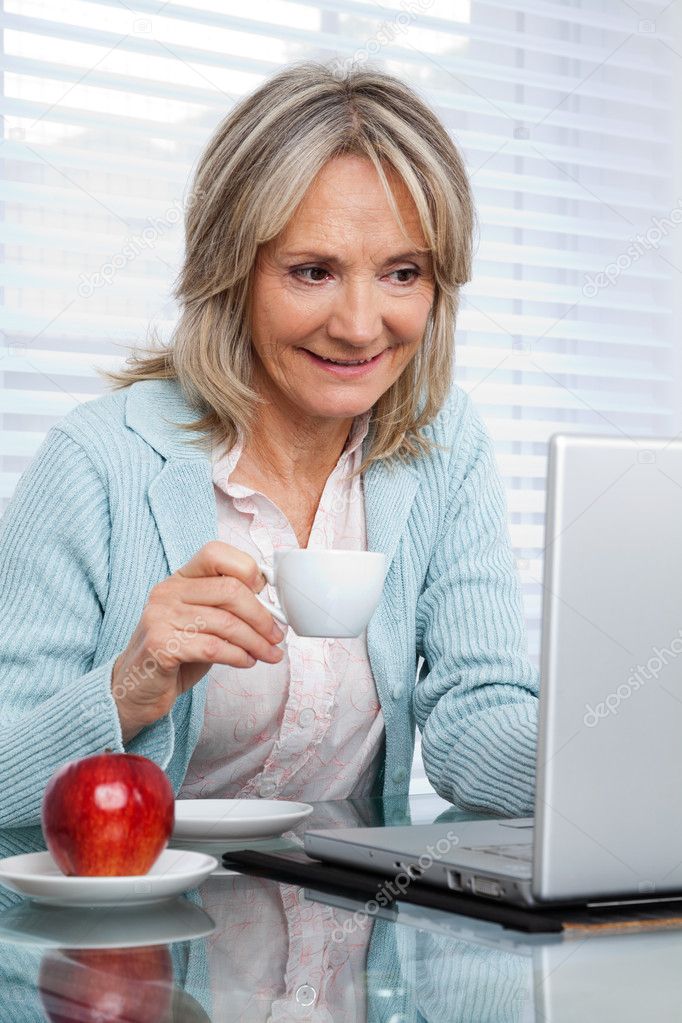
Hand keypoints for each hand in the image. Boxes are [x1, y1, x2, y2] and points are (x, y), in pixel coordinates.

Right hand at [111, 541, 284, 741]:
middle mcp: (167, 592)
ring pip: (226, 622)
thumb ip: (227, 606)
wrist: (136, 689)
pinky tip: (246, 662)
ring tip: (268, 654)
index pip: (216, 553)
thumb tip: (268, 595)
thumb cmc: (176, 654)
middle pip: (230, 590)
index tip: (266, 597)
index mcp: (179, 579)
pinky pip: (213, 647)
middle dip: (261, 616)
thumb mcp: (203, 621)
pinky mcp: (160, 645)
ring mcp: (161, 617)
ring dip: (255, 642)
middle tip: (276, 636)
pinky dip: (238, 656)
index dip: (247, 570)